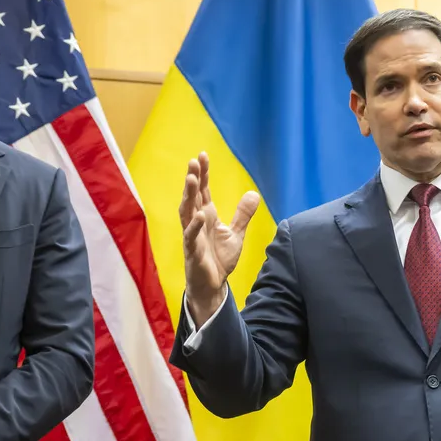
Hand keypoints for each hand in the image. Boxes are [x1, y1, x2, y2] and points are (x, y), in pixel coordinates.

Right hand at [179, 152, 259, 325]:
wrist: (213, 285)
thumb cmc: (219, 259)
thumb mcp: (236, 234)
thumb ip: (243, 214)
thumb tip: (253, 193)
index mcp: (207, 216)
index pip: (203, 191)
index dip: (203, 174)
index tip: (202, 155)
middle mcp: (197, 223)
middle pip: (192, 197)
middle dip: (192, 179)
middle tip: (193, 161)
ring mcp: (193, 236)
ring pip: (186, 212)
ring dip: (188, 196)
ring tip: (190, 179)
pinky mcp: (192, 252)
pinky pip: (191, 236)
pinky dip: (194, 226)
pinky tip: (199, 215)